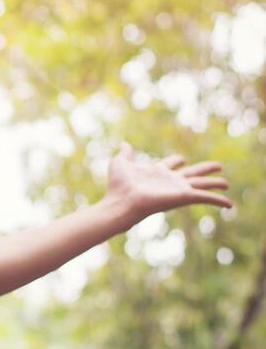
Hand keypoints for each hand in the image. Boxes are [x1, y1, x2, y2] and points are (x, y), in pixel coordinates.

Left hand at [105, 142, 232, 225]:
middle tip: (218, 165)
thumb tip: (124, 144)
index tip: (182, 159)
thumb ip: (124, 154)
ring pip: (202, 184)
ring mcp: (178, 190)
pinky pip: (205, 197)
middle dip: (204, 169)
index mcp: (157, 173)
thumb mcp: (120, 164)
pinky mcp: (183, 197)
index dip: (176, 160)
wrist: (121, 201)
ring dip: (215, 184)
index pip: (171, 164)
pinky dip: (218, 200)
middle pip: (192, 173)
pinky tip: (230, 204)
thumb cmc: (118, 186)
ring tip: (226, 183)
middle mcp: (169, 181)